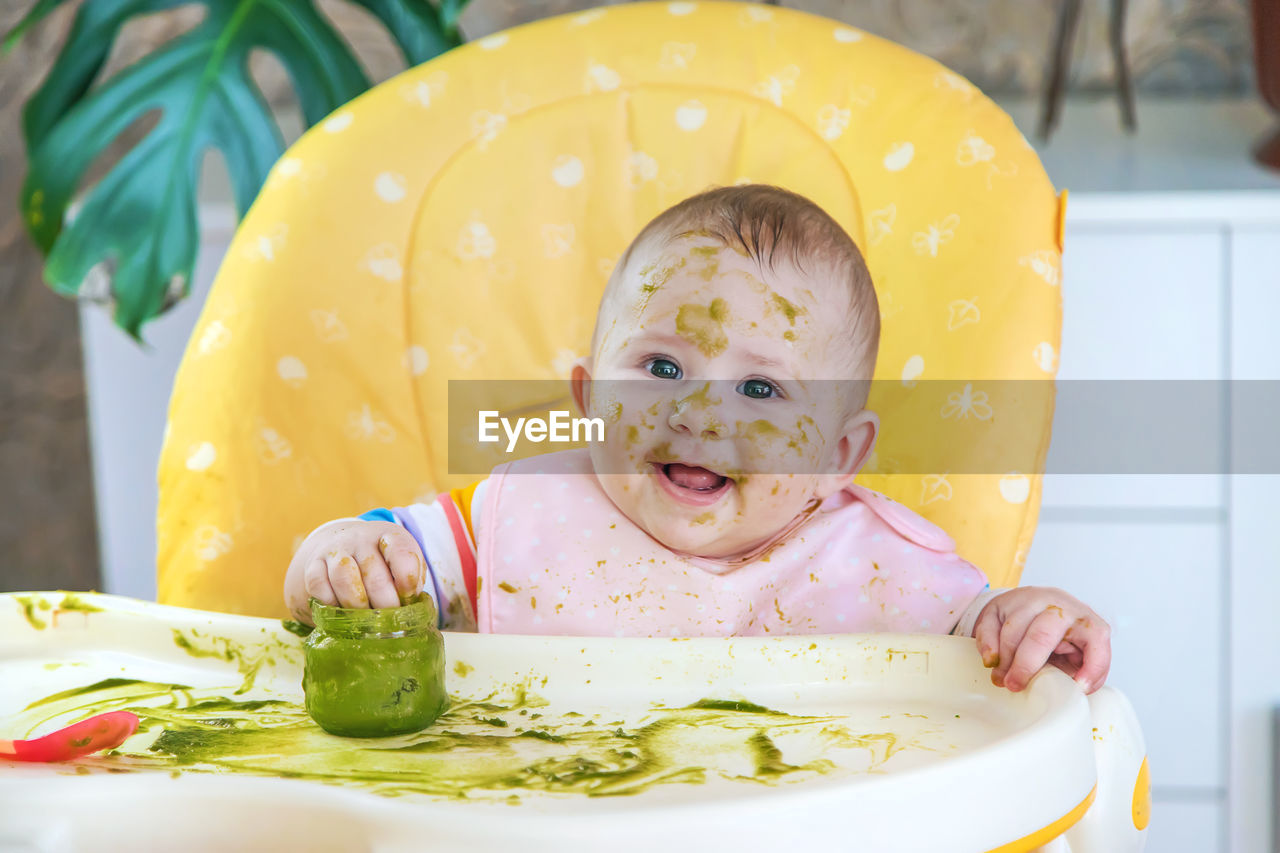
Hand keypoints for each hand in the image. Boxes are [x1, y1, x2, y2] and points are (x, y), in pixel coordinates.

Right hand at [283, 520, 425, 622]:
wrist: (341, 544)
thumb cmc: (380, 563)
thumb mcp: (401, 564)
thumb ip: (410, 583)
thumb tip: (410, 610)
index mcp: (389, 535)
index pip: (402, 553)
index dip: (408, 581)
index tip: (408, 598)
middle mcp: (361, 538)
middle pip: (375, 575)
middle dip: (384, 605)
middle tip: (389, 620)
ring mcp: (335, 549)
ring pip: (344, 579)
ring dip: (357, 606)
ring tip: (365, 620)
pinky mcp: (314, 564)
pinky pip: (318, 586)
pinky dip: (330, 604)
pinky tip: (341, 611)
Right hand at [972, 586, 1110, 693]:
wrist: (1033, 607)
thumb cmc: (1060, 640)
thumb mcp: (1076, 655)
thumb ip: (1077, 671)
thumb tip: (1073, 691)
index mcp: (1085, 621)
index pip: (1096, 637)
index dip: (1092, 665)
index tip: (1079, 687)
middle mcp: (1060, 606)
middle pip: (1043, 634)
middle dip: (1026, 665)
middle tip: (1015, 685)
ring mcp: (1030, 600)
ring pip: (1013, 630)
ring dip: (1005, 660)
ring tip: (1002, 679)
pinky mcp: (1003, 602)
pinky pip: (990, 625)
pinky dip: (988, 646)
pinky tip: (991, 662)